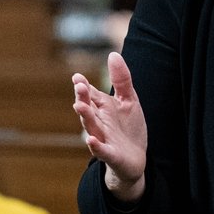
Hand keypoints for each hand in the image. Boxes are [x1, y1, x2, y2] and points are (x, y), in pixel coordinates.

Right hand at [73, 52, 147, 201]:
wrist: (136, 159)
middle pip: (88, 109)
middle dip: (82, 98)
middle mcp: (99, 123)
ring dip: (85, 117)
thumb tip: (113, 54)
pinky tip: (91, 141)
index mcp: (102, 109)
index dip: (84, 86)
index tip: (77, 77)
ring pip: (91, 127)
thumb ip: (121, 79)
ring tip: (79, 106)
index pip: (91, 95)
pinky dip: (96, 147)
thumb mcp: (129, 100)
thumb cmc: (129, 129)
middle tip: (79, 86)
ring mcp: (103, 139)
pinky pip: (102, 151)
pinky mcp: (111, 155)